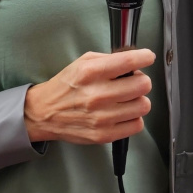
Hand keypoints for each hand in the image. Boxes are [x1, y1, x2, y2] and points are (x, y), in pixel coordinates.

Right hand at [22, 50, 153, 143]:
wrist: (44, 113)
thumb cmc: (66, 86)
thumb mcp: (83, 62)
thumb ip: (109, 58)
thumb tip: (135, 58)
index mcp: (91, 73)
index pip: (129, 62)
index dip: (145, 57)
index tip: (148, 57)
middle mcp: (97, 95)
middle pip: (142, 84)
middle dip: (141, 80)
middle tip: (133, 81)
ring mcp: (101, 117)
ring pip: (143, 105)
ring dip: (138, 100)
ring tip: (127, 99)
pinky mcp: (104, 135)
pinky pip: (137, 125)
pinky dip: (134, 118)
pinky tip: (123, 113)